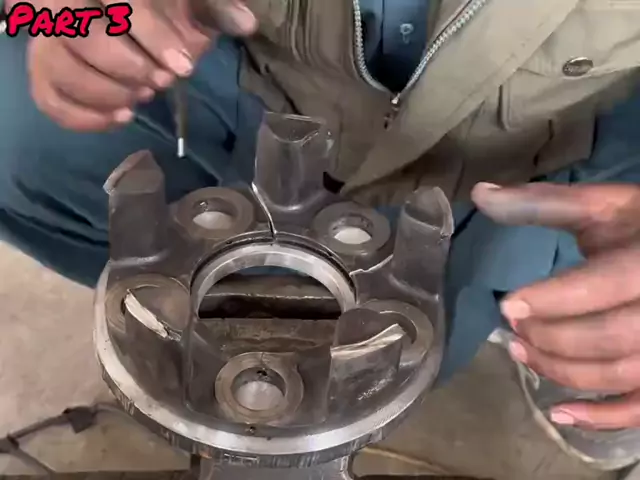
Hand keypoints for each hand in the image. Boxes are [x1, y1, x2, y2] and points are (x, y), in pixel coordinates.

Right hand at [23, 0, 255, 130]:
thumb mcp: (192, 2)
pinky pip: (47, 97)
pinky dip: (82, 116)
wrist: (143, 20)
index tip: (182, 68)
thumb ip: (213, 8)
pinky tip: (120, 118)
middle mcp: (63, 3)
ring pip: (56, 67)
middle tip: (161, 83)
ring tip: (141, 99)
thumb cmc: (169, 6)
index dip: (150, 35)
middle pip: (75, 34)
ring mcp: (48, 37)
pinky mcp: (46, 68)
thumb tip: (245, 22)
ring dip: (104, 93)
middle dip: (126, 67)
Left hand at [472, 182, 639, 429]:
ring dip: (562, 372)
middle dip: (551, 337)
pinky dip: (602, 418)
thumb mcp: (602, 205)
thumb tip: (479, 194)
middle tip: (513, 329)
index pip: (601, 285)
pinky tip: (560, 414)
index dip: (552, 300)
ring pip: (621, 374)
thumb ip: (543, 203)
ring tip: (520, 353)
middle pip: (609, 337)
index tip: (507, 306)